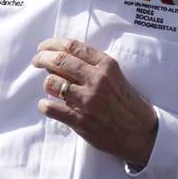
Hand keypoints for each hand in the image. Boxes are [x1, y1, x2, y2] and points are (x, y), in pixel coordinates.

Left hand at [31, 38, 157, 166]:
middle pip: (59, 61)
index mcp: (106, 66)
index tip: (44, 47)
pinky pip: (52, 108)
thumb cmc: (128, 103)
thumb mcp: (116, 76)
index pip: (73, 46)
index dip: (53, 44)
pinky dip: (45, 105)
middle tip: (37, 60)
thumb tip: (62, 58)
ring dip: (48, 84)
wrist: (141, 134)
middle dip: (42, 58)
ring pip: (53, 83)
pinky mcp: (81, 121)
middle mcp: (96, 80)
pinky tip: (47, 105)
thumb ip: (94, 66)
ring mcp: (88, 101)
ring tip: (52, 87)